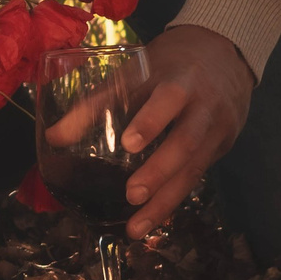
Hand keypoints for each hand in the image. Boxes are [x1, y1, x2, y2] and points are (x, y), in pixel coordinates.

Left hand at [45, 24, 252, 238]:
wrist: (226, 52)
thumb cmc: (169, 63)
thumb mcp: (138, 70)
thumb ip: (99, 101)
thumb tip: (54, 137)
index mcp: (178, 78)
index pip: (165, 98)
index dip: (150, 120)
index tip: (129, 143)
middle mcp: (201, 104)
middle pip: (186, 139)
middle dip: (159, 169)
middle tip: (132, 194)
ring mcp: (216, 128)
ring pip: (194, 167)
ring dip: (165, 200)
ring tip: (136, 227)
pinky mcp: (222, 147)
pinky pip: (198, 176)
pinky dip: (174, 199)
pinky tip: (153, 219)